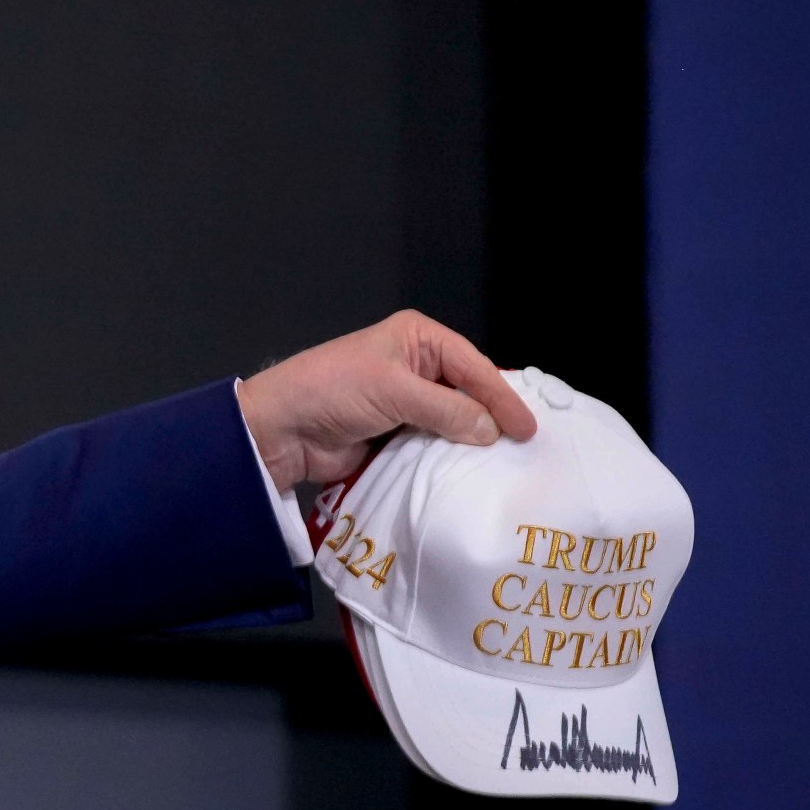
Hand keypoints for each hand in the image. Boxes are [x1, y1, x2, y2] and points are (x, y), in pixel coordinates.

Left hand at [234, 310, 537, 491]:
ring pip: (454, 420)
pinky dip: (452, 456)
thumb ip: (446, 410)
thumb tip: (491, 431)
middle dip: (493, 416)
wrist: (282, 429)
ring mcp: (407, 400)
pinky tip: (474, 472)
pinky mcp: (397, 433)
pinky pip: (435, 443)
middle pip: (468, 391)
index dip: (502, 396)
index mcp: (416, 338)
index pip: (472, 365)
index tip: (528, 428)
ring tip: (509, 463)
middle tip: (527, 446)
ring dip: (474, 440)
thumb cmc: (334, 391)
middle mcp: (416, 364)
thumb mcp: (393, 391)